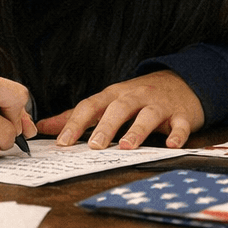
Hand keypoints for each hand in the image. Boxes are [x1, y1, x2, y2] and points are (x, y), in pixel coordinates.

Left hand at [35, 69, 204, 149]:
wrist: (183, 80)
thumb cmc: (139, 95)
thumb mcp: (108, 101)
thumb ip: (78, 116)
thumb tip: (44, 126)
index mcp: (114, 95)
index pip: (90, 106)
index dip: (75, 123)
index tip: (62, 142)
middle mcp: (135, 96)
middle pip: (118, 108)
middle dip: (105, 126)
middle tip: (94, 145)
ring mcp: (159, 104)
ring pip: (147, 115)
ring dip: (137, 130)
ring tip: (126, 147)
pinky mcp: (181, 114)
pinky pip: (180, 124)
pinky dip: (177, 135)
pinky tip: (171, 145)